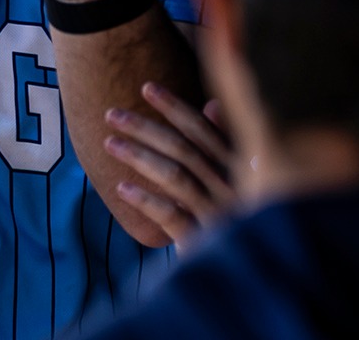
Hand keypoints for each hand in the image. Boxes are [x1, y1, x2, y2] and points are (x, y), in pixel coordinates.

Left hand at [105, 84, 237, 248]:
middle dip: (145, 127)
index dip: (174, 107)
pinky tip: (121, 188)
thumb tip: (212, 103)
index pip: (202, 130)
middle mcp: (231, 187)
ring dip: (139, 156)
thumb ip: (227, 141)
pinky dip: (145, 199)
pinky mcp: (203, 240)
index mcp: (240, 167)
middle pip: (183, 149)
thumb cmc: (237, 217)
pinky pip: (171, 215)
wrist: (249, 271)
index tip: (146, 87)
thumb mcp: (238, 178)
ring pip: (175, 176)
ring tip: (109, 144)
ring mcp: (218, 214)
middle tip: (112, 114)